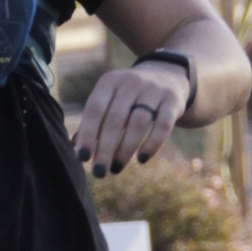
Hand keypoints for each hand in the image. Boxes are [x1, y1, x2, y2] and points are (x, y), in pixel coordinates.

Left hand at [73, 59, 188, 176]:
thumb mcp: (110, 100)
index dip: (88, 134)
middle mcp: (131, 81)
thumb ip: (94, 122)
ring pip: (138, 123)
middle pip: (115, 119)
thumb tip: (78, 149)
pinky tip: (141, 159)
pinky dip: (152, 144)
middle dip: (105, 148)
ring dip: (125, 149)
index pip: (95, 108)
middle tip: (99, 172)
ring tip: (116, 168)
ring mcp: (154, 89)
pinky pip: (163, 125)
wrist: (167, 78)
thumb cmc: (129, 98)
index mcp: (110, 81)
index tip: (83, 158)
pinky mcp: (173, 101)